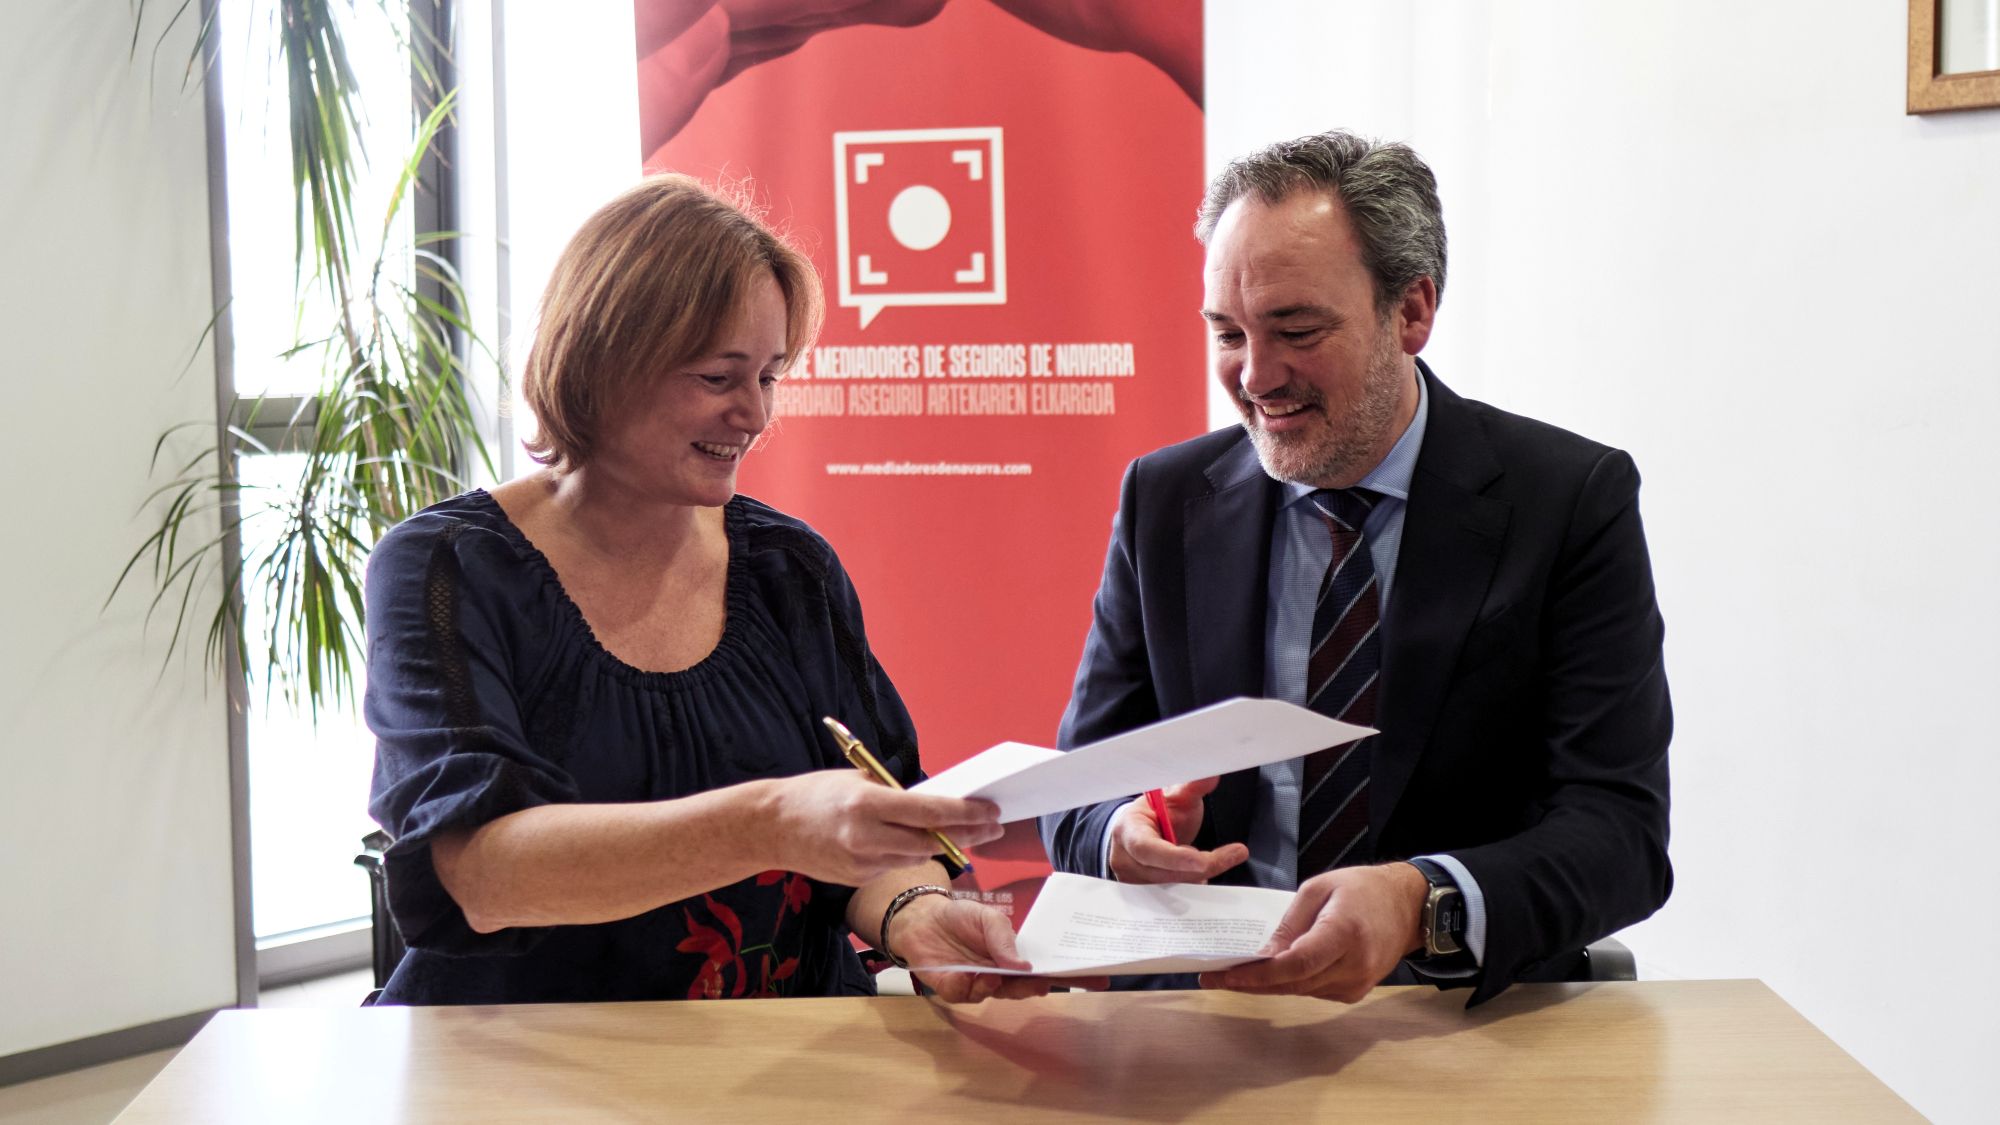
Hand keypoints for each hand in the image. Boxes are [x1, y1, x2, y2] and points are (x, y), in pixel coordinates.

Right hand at [767, 771, 1001, 885]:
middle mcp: (866, 835)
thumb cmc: (817, 794)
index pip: (930, 812)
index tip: (991, 812)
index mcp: (869, 803)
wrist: (772, 826)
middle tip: (992, 827)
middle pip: (931, 841)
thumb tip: (938, 805)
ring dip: (934, 845)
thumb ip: (897, 795)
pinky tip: (894, 841)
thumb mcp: (858, 781)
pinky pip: (893, 867)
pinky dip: (902, 854)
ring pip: (916, 857)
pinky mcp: (857, 879)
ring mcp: (861, 862)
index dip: (966, 814)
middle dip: (966, 834)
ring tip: (948, 831)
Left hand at [886, 894, 1109, 1001]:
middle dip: (1038, 987)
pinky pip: (969, 995)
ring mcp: (980, 985)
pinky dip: (972, 987)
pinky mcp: (956, 990)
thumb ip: (1004, 939)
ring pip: (1000, 994)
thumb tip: (1024, 967)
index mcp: (1015, 956)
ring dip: (1003, 986)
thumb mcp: (988, 918)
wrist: (921, 919)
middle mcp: (1002, 974)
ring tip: (998, 973)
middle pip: (1028, 988)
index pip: (1048, 969)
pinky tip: (972, 976)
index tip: (1099, 977)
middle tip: (1043, 982)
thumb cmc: (959, 917)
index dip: (1072, 975)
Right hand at [1106, 776, 1248, 883]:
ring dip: (1196, 877)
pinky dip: (1190, 887)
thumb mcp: (1174, 798)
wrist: (1140, 829)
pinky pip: (1170, 897)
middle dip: (1198, 868)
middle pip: (1162, 873)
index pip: (1147, 848)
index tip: (1203, 860)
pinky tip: (1203, 874)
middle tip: (1230, 855)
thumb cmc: (1156, 813)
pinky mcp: (1142, 895)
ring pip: (1169, 888)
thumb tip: (1211, 774)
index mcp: (1127, 830)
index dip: (1174, 858)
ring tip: (1215, 860)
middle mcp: (1124, 859)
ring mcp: (1132, 880)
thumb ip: (1191, 788)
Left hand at [1198, 862, 1425, 1002]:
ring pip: (1301, 991)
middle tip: (1214, 978)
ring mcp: (1358, 983)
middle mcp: (1354, 964)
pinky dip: (1291, 984)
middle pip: (1294, 983)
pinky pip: (1314, 991)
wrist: (1408, 906)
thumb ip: (1290, 924)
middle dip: (1252, 983)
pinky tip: (1269, 974)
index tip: (1226, 975)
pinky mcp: (1356, 992)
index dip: (1259, 975)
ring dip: (1268, 985)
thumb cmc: (1362, 888)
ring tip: (1234, 975)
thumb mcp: (1320, 888)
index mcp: (1344, 933)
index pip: (1296, 964)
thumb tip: (1263, 955)